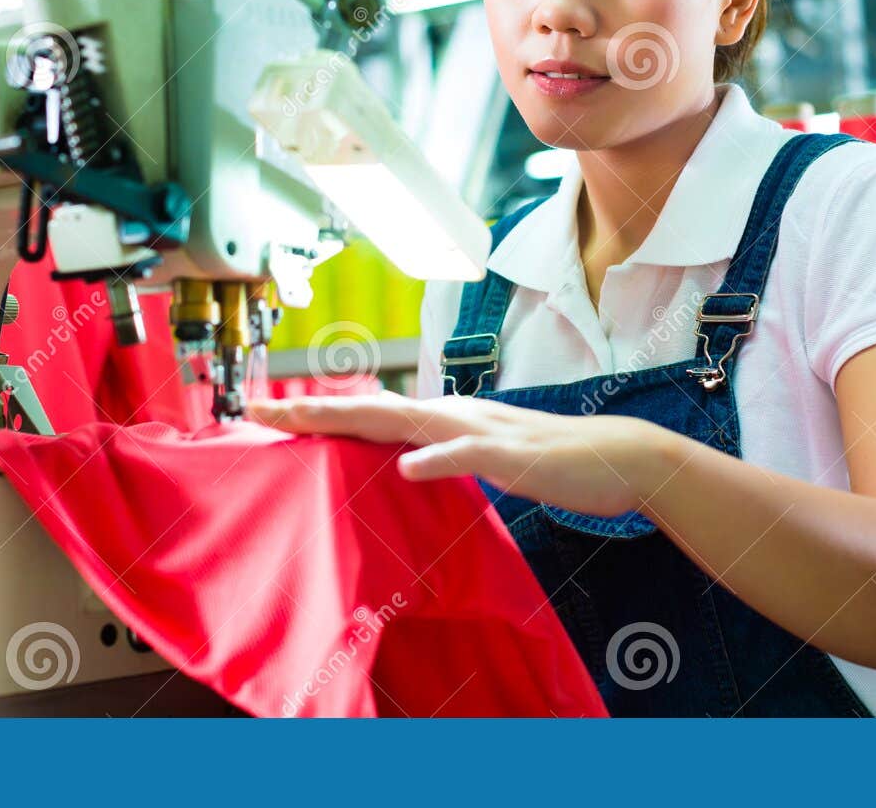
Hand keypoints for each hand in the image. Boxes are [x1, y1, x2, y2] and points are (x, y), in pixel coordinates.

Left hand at [247, 392, 681, 517]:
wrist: (619, 458)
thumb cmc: (553, 462)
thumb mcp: (484, 461)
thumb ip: (444, 457)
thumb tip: (403, 463)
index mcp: (445, 420)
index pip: (370, 415)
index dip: (319, 415)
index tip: (268, 416)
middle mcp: (454, 415)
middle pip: (371, 409)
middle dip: (312, 410)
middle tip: (256, 410)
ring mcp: (482, 432)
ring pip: (407, 420)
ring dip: (354, 420)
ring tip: (304, 419)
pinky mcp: (513, 456)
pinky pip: (470, 455)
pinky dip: (439, 458)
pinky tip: (410, 465)